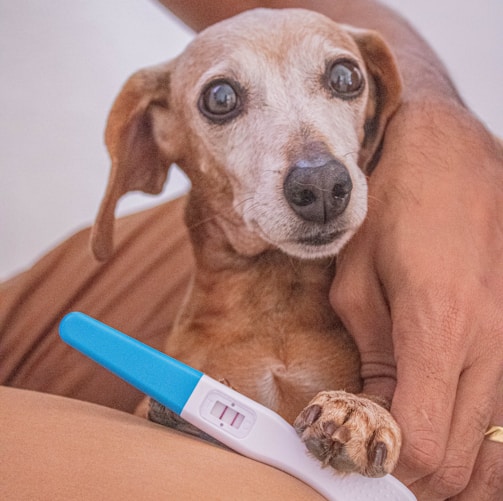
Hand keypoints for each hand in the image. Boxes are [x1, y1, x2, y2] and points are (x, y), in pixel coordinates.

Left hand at [330, 99, 502, 499]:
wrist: (444, 155)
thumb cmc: (388, 209)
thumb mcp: (356, 283)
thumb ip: (372, 356)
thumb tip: (376, 414)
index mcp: (440, 326)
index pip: (421, 444)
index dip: (385, 463)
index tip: (358, 452)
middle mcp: (494, 342)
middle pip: (464, 465)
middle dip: (415, 477)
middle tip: (379, 459)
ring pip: (501, 455)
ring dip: (457, 473)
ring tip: (415, 452)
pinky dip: (488, 445)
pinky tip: (456, 429)